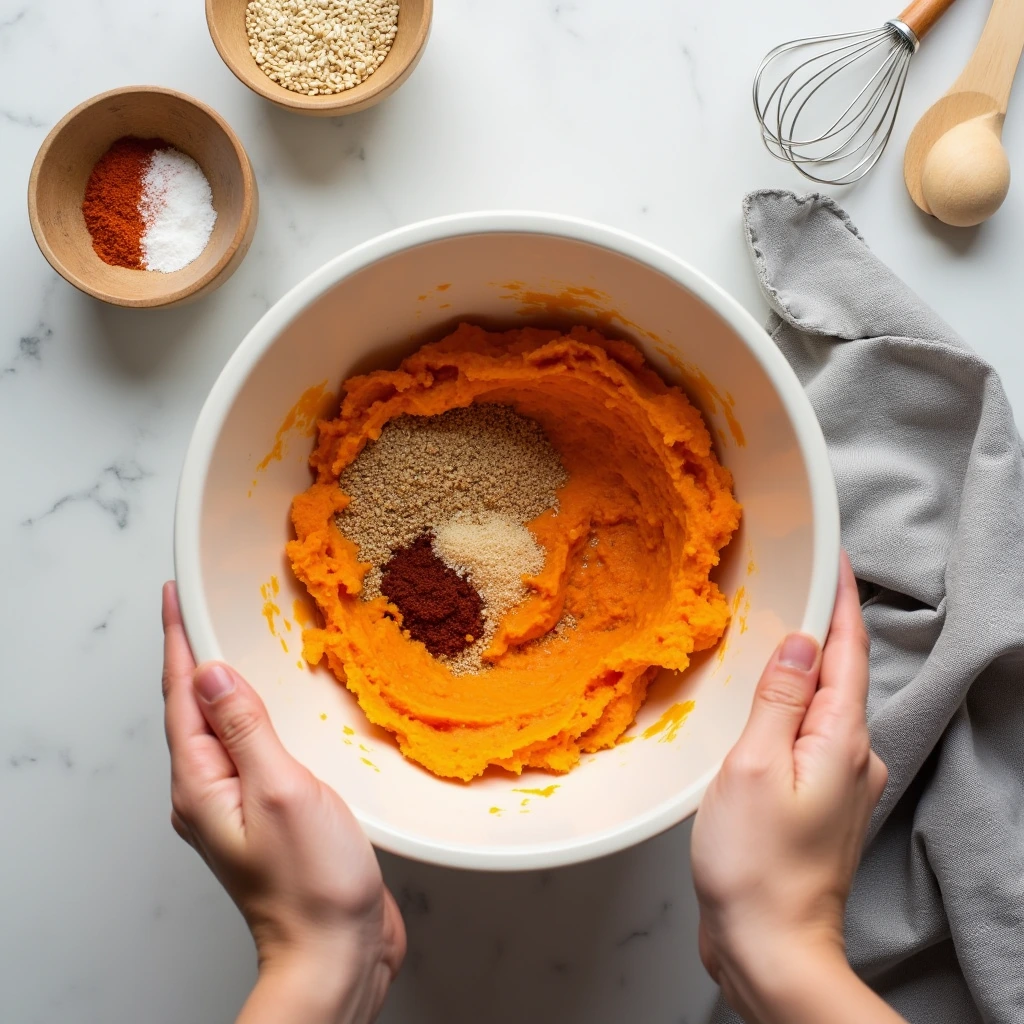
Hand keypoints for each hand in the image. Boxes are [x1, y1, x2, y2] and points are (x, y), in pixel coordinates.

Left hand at [162, 582, 404, 1023]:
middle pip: (193, 710)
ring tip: (237, 645)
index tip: (175, 596)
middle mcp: (211, 793)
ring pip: (225, 729)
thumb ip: (245, 730)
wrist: (335, 954)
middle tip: (202, 608)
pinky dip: (260, 716)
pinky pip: (255, 750)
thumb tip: (213, 675)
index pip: (180, 696)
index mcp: (202, 785)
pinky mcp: (272, 814)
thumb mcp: (279, 791)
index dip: (177, 641)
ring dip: (229, 685)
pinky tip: (279, 709)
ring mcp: (240, 805)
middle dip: (195, 655)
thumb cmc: (310, 885)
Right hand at [691, 553, 893, 1023]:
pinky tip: (765, 705)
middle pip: (842, 673)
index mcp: (840, 740)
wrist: (771, 947)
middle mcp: (852, 757)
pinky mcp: (817, 802)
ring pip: (825, 705)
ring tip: (776, 633)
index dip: (842, 601)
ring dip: (805, 666)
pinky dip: (791, 706)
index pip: (849, 651)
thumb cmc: (756, 865)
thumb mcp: (754, 766)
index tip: (835, 559)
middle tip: (797, 583)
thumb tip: (798, 644)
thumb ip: (778, 701)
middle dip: (824, 625)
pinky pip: (809, 735)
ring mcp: (839, 782)